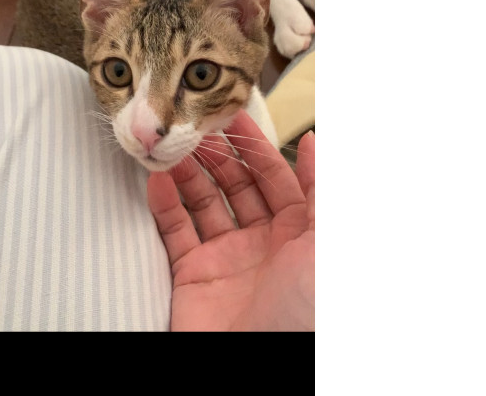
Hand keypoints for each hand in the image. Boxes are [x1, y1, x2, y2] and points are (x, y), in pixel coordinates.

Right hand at [147, 111, 314, 330]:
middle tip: (195, 128)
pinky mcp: (194, 278)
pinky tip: (158, 181)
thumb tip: (315, 142)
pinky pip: (176, 233)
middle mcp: (265, 244)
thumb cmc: (307, 313)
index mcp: (301, 235)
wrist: (259, 369)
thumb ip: (324, 191)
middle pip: (237, 186)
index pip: (278, 179)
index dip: (257, 147)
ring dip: (189, 174)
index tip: (233, 116)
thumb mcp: (328, 245)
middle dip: (218, 156)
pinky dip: (164, 205)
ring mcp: (227, 261)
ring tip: (173, 148)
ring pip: (204, 203)